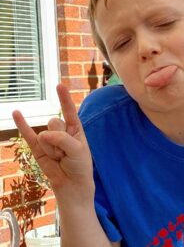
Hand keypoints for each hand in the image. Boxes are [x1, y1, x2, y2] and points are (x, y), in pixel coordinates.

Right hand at [12, 84, 93, 201]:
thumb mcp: (78, 151)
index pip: (69, 111)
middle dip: (60, 139)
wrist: (71, 185)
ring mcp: (48, 139)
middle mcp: (61, 131)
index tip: (59, 85)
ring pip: (44, 135)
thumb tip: (43, 134)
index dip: (64, 98)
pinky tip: (16, 112)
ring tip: (59, 158)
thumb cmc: (80, 166)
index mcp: (75, 129)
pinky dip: (21, 124)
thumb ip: (63, 139)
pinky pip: (27, 134)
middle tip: (66, 153)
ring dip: (52, 149)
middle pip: (55, 123)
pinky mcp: (37, 148)